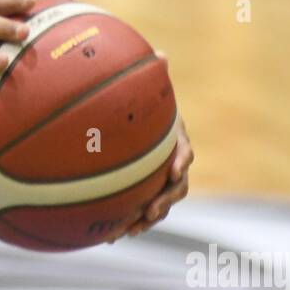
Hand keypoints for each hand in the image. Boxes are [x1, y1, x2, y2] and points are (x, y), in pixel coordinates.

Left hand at [111, 51, 192, 241]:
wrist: (124, 116)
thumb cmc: (133, 99)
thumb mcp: (142, 88)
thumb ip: (149, 75)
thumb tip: (161, 54)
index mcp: (173, 137)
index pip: (184, 150)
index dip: (181, 160)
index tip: (174, 169)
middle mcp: (169, 161)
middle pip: (176, 185)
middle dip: (165, 201)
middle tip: (150, 211)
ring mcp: (156, 178)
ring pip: (158, 203)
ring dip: (147, 218)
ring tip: (128, 231)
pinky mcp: (140, 190)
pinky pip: (137, 209)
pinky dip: (126, 221)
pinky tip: (105, 236)